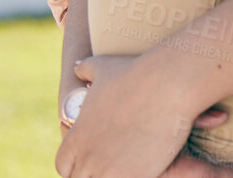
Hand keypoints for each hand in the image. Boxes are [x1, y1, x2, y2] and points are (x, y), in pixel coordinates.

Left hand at [57, 55, 197, 177]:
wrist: (167, 83)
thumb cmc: (138, 72)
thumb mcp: (104, 67)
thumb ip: (87, 69)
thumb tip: (79, 67)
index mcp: (76, 138)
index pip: (64, 165)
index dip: (78, 163)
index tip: (95, 157)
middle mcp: (87, 158)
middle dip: (96, 171)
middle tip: (117, 160)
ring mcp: (108, 170)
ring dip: (115, 172)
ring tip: (133, 163)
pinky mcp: (133, 176)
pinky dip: (138, 175)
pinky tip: (149, 167)